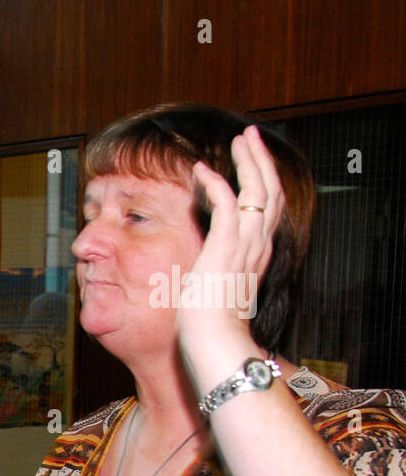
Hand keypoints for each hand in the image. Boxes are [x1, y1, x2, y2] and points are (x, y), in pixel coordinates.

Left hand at [178, 125, 284, 342]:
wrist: (213, 337)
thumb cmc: (210, 319)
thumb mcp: (220, 286)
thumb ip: (220, 268)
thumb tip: (208, 263)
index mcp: (258, 253)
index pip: (270, 208)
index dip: (265, 181)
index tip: (254, 163)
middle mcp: (258, 244)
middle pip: (272, 191)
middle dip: (262, 160)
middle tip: (250, 137)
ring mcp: (245, 244)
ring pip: (258, 189)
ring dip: (248, 161)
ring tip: (238, 141)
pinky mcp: (226, 245)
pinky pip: (226, 202)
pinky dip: (216, 182)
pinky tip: (202, 171)